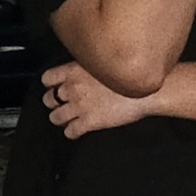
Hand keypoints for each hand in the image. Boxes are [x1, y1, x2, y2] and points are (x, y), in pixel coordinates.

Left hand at [40, 59, 163, 137]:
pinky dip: (71, 133)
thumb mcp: (105, 62)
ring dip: (60, 119)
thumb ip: (89, 66)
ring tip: (68, 119)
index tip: (56, 86)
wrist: (148, 91)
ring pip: (55, 117)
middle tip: (62, 104)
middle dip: (53, 102)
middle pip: (48, 98)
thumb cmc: (132, 73)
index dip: (51, 83)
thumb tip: (86, 69)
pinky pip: (70, 132)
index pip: (47, 78)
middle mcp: (72, 88)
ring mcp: (79, 107)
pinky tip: (77, 131)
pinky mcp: (89, 123)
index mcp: (75, 70)